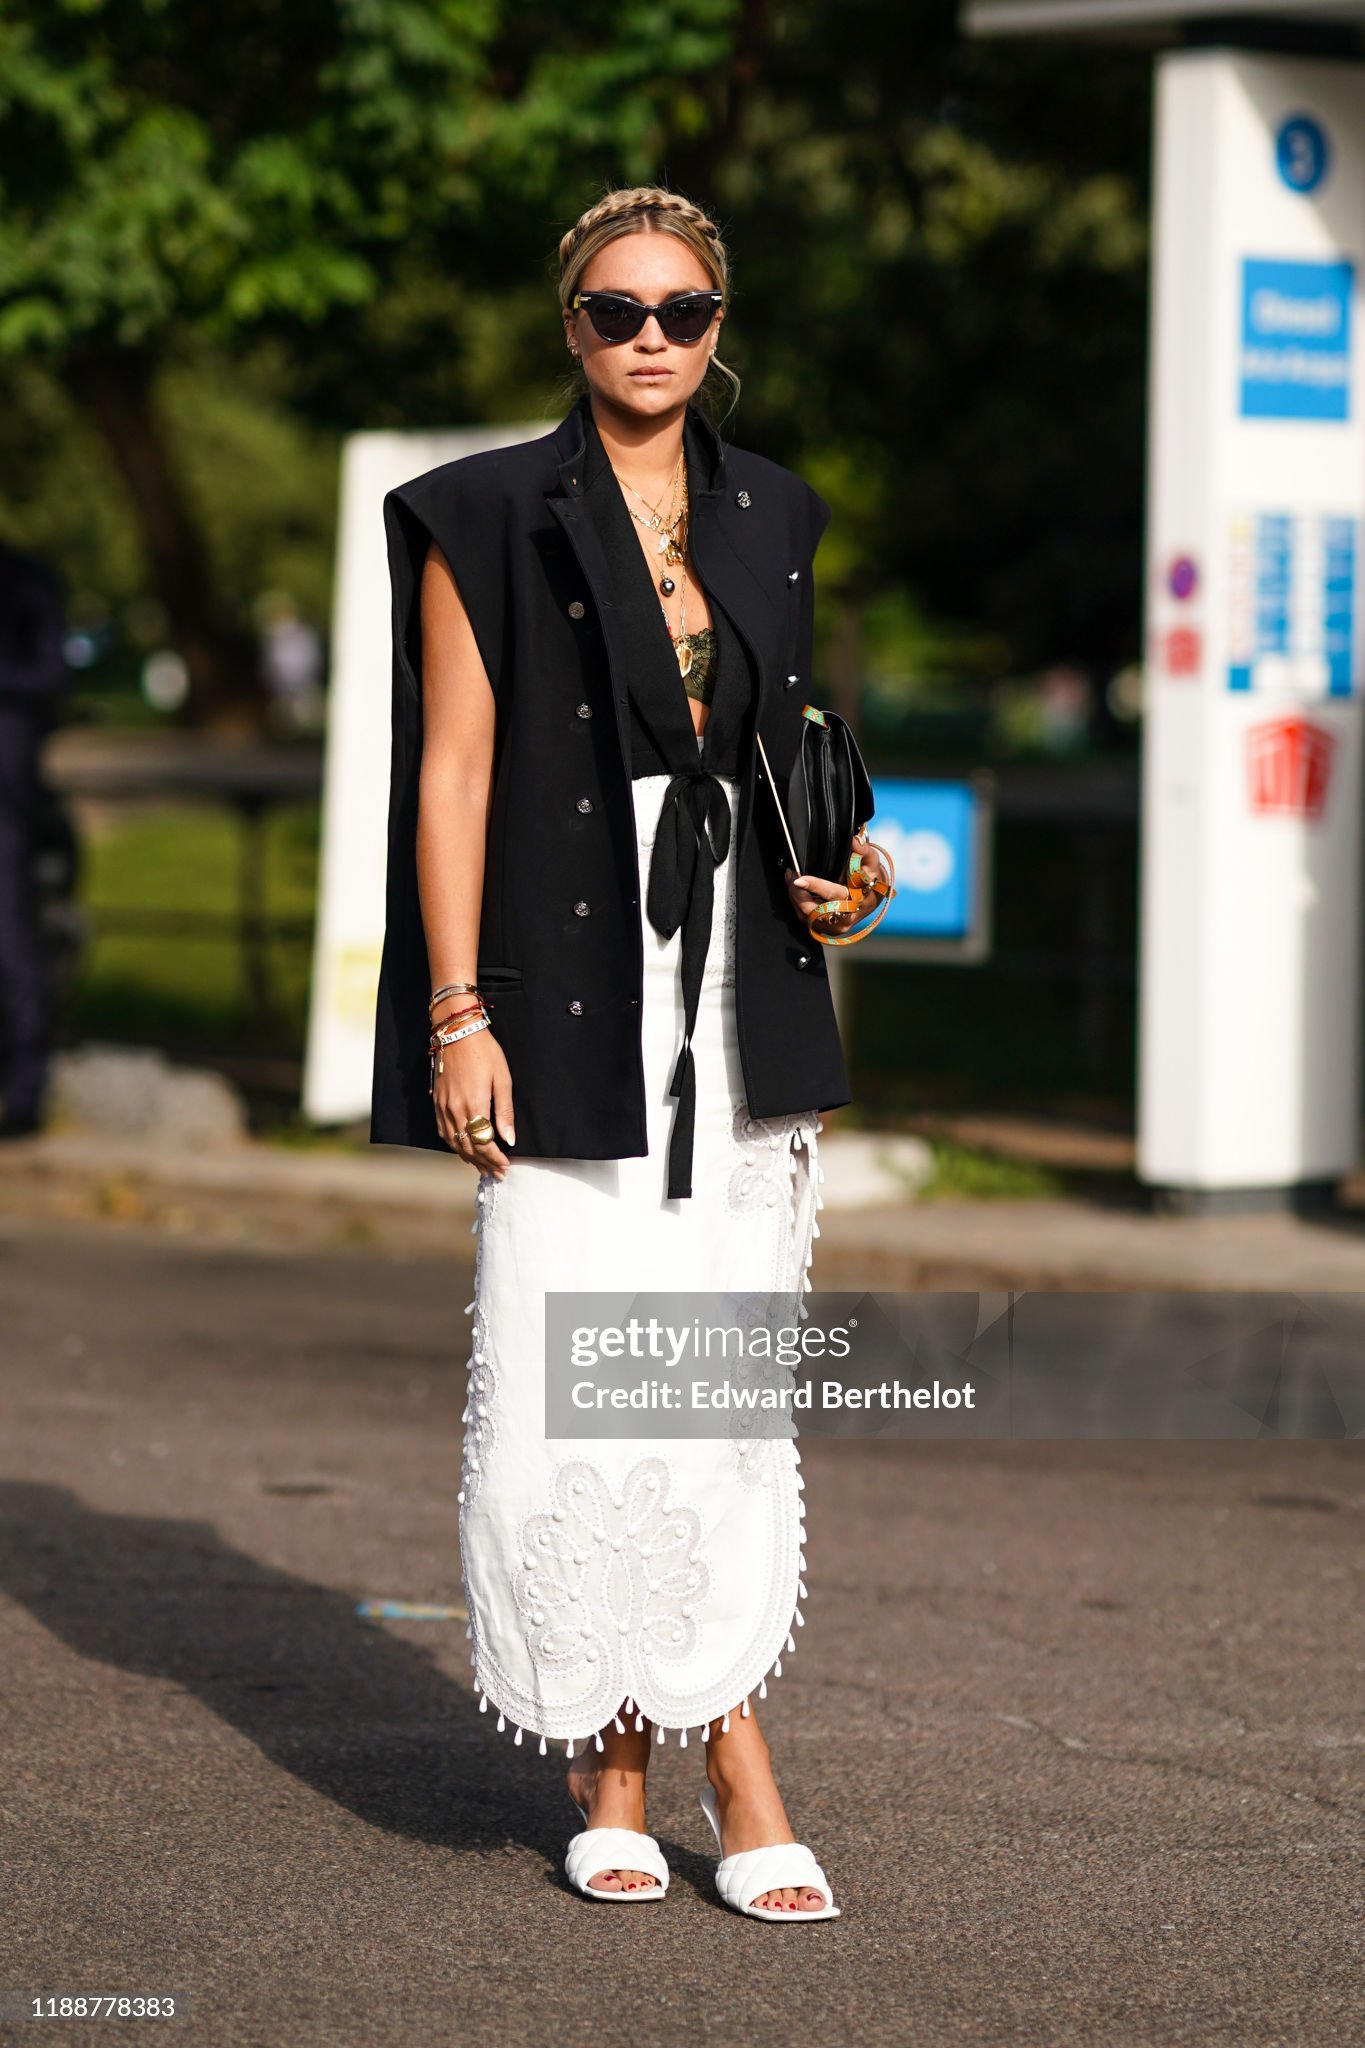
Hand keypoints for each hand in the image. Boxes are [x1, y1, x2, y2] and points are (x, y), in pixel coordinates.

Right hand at [430, 1022, 515, 1176]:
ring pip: (454, 1142)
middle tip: (497, 1173)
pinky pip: (443, 1132)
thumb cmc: (484, 1052)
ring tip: (482, 1167)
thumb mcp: (503, 1079)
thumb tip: (509, 1139)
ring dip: (469, 1157)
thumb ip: (504, 1111)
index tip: (505, 1166)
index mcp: (473, 1105)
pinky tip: (462, 1149)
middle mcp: (454, 1110)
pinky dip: (454, 1145)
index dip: (495, 1158)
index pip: (484, 1143)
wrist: (457, 1032)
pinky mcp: (437, 1102)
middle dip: (484, 1163)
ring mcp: (443, 1107)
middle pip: (468, 1147)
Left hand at [785, 828, 880, 932]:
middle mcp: (847, 918)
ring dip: (795, 898)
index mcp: (859, 901)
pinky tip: (795, 890)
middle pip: (814, 911)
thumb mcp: (871, 861)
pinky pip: (806, 919)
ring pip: (806, 916)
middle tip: (791, 875)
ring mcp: (836, 926)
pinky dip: (797, 904)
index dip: (815, 886)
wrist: (873, 896)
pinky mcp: (827, 929)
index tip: (799, 879)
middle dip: (797, 894)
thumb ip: (864, 850)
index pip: (834, 895)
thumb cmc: (871, 877)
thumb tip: (855, 841)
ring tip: (791, 879)